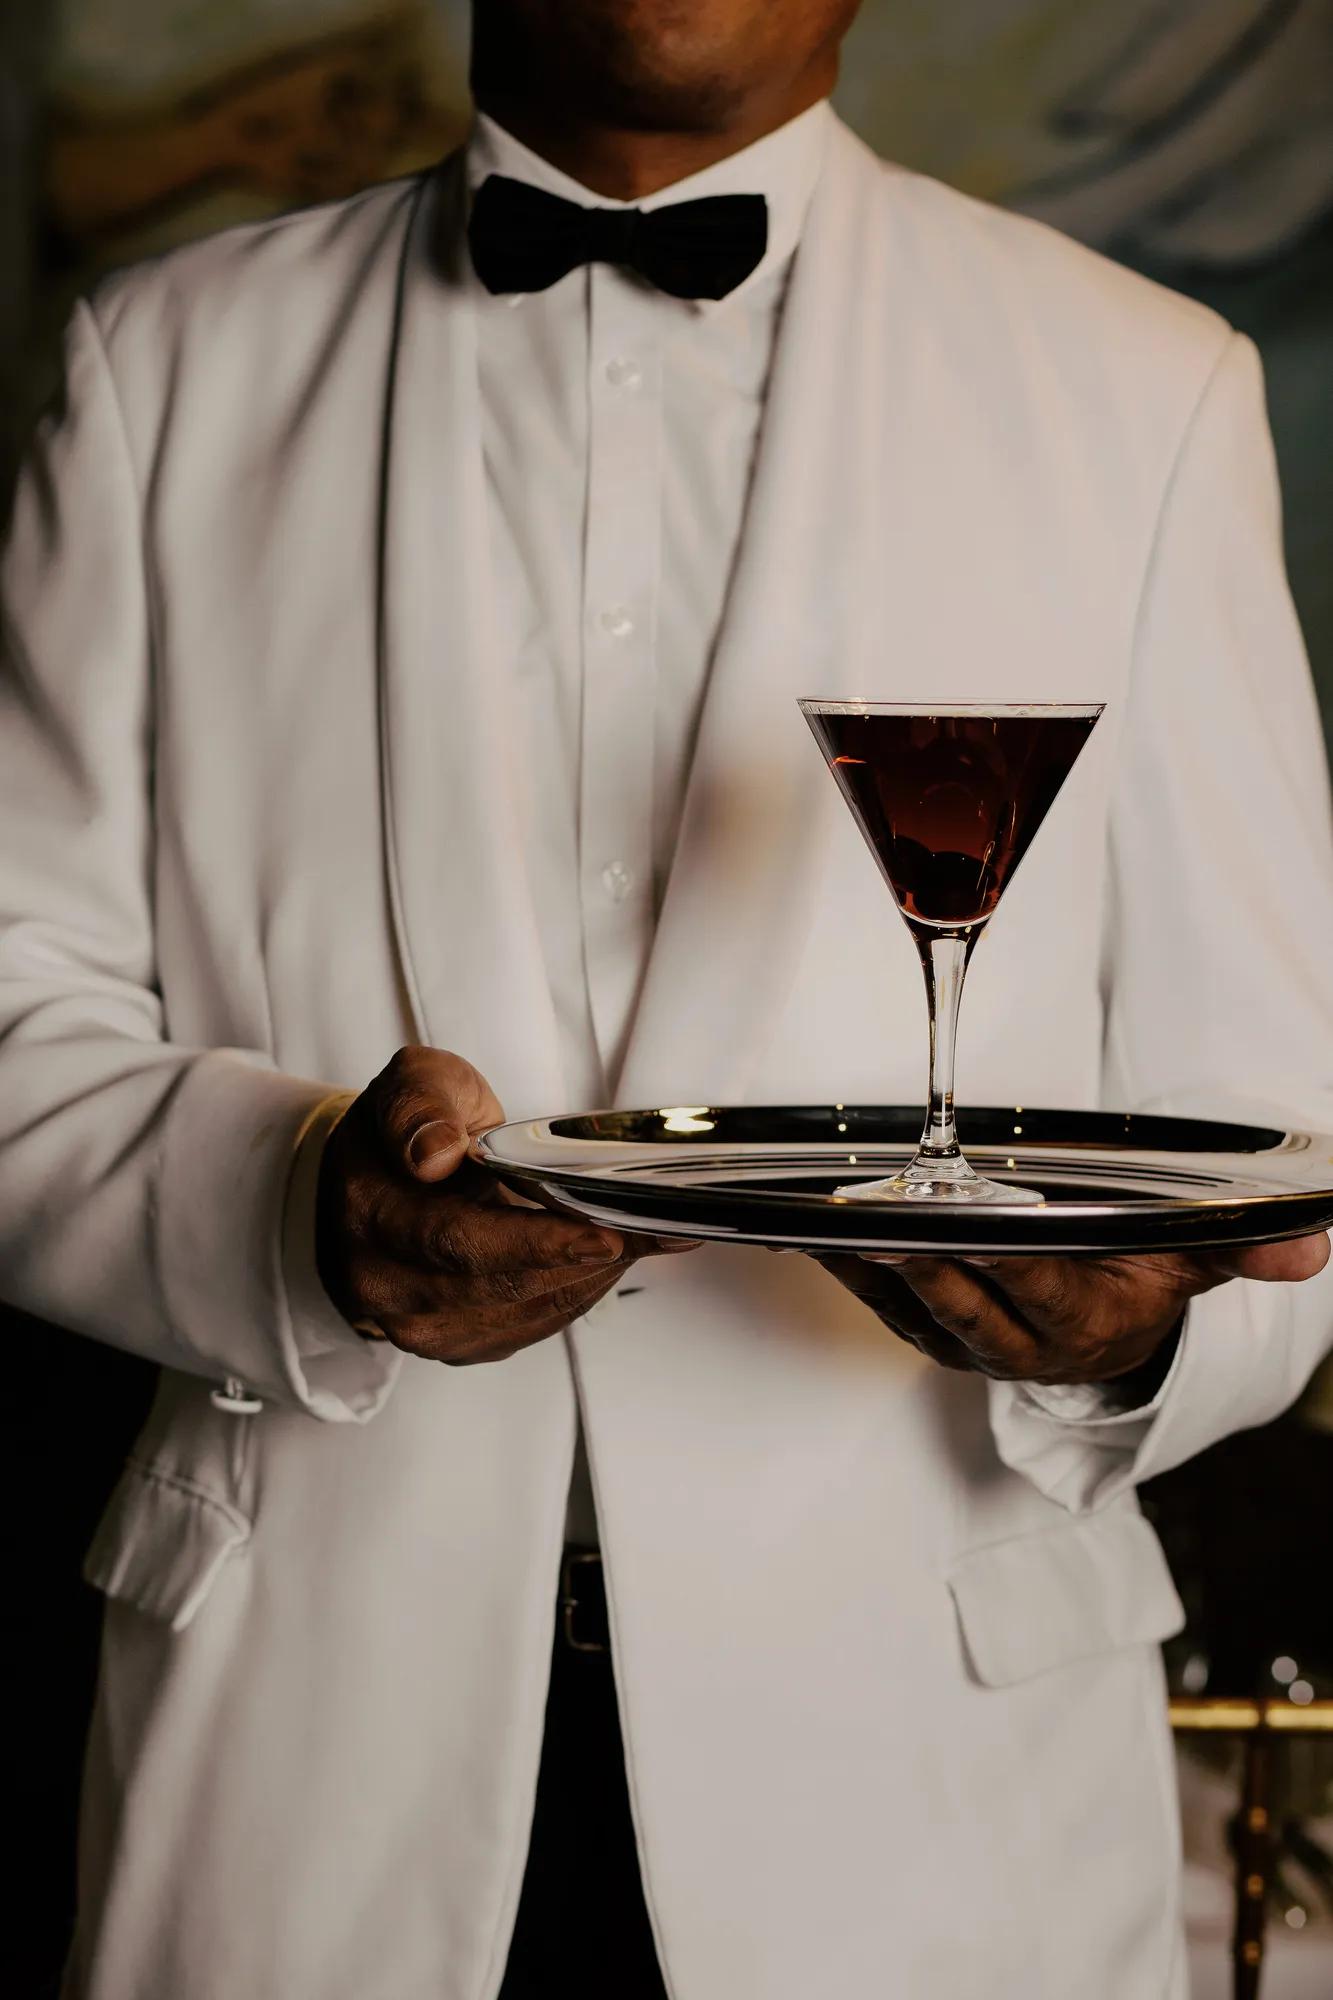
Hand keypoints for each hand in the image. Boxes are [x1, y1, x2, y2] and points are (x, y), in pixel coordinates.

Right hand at [316, 1045, 694, 1363]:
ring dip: (590, 1277)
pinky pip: (528, 1326)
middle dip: (583, 1260)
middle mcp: (383, 1280)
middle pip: (499, 1285)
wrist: (375, 1184)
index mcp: (371, 1211)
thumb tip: (434, 1153)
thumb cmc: (406, 1130)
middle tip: (650, 1232)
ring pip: (522, 1312)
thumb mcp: (414, 1084)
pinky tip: (604, 1259)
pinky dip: (575, 1292)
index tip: (601, 1235)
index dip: (533, 1242)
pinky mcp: (453, 1342)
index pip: (455, 1239)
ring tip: (644, 1237)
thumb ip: (421, 1106)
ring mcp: (416, 1321)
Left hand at [812, 1236, 1330, 1383]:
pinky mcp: (925, 1324)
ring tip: (825, 1220)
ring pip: (907, 1302)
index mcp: (1082, 1325)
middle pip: (960, 1300)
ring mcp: (963, 1337)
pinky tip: (810, 1230)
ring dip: (865, 1265)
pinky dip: (846, 1265)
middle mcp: (1017, 1342)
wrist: (1106, 1330)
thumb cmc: (1139, 1278)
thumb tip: (1310, 1244)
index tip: (967, 1234)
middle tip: (874, 1221)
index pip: (1040, 1293)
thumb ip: (1242, 1248)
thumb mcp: (1195, 1258)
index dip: (1001, 1266)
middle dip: (916, 1262)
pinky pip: (878, 1297)